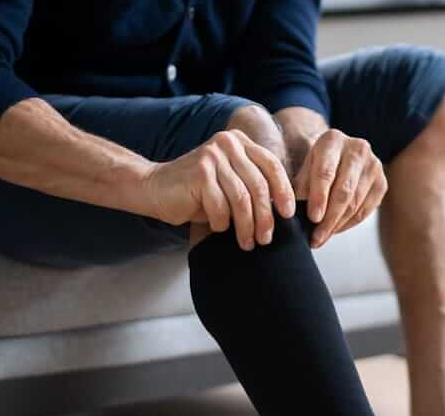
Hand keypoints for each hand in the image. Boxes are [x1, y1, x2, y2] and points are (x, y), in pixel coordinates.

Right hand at [144, 129, 294, 249]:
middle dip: (265, 217)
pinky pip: (220, 207)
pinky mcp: (199, 173)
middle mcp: (228, 144)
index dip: (284, 191)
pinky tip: (218, 229)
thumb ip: (252, 185)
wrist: (155, 188)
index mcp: (240, 142)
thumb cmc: (197, 192)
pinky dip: (221, 223)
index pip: (272, 165)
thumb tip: (283, 210)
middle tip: (266, 238)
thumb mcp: (230, 183)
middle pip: (259, 185)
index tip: (289, 214)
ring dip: (246, 226)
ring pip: (241, 199)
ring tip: (247, 243)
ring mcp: (213, 156)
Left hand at [293, 129, 386, 247]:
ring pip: (355, 203)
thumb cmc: (318, 165)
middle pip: (344, 191)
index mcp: (333, 140)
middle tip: (316, 237)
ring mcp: (373, 165)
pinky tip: (335, 230)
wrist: (340, 157)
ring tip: (321, 237)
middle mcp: (357, 149)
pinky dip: (349, 224)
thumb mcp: (304, 168)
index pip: (326, 172)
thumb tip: (290, 213)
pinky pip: (366, 210)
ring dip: (337, 225)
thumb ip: (299, 187)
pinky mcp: (382, 182)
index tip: (313, 218)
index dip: (319, 197)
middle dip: (329, 218)